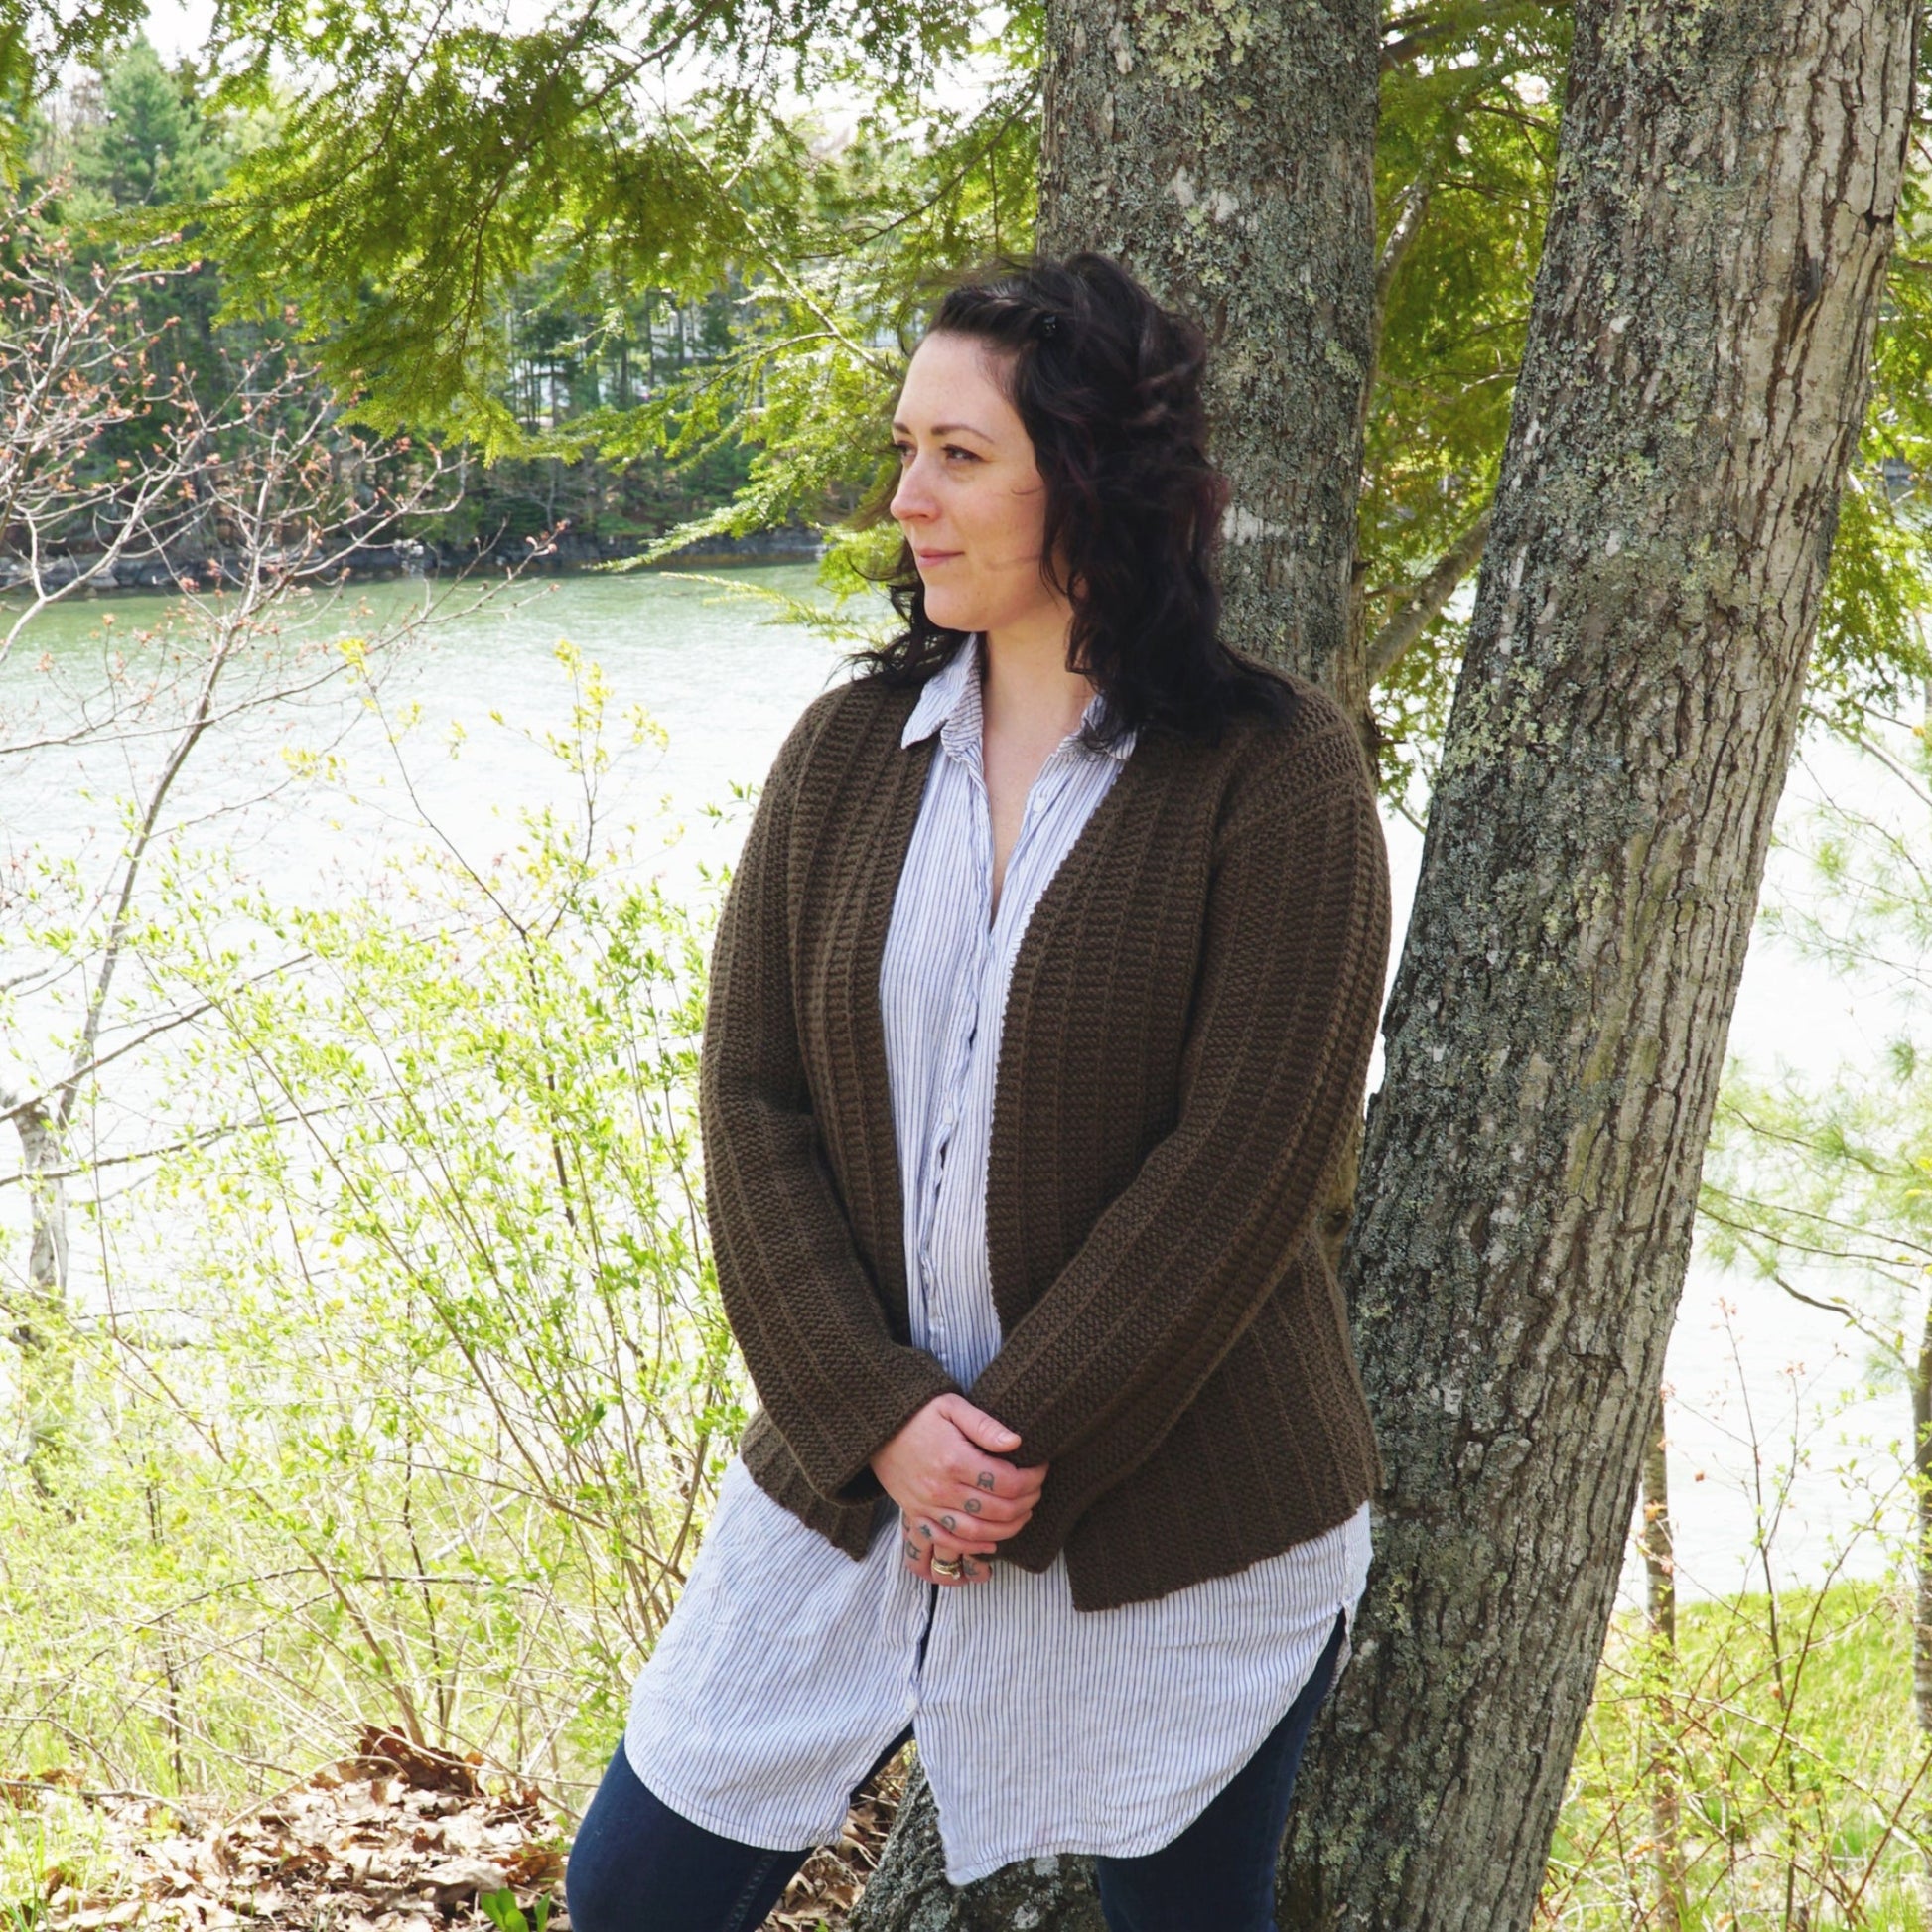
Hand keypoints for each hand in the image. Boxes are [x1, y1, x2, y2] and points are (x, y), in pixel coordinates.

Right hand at [871, 1393, 1047, 1588]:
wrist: (877, 1430)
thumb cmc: (919, 1413)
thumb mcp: (951, 1406)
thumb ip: (985, 1424)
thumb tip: (1017, 1442)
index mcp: (955, 1460)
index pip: (1007, 1482)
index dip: (1033, 1479)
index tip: (1041, 1468)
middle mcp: (942, 1489)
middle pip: (998, 1510)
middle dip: (1027, 1502)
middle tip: (1036, 1489)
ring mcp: (928, 1507)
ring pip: (978, 1532)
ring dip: (1008, 1528)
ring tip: (1023, 1513)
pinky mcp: (917, 1517)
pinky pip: (949, 1542)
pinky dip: (974, 1547)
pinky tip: (992, 1542)